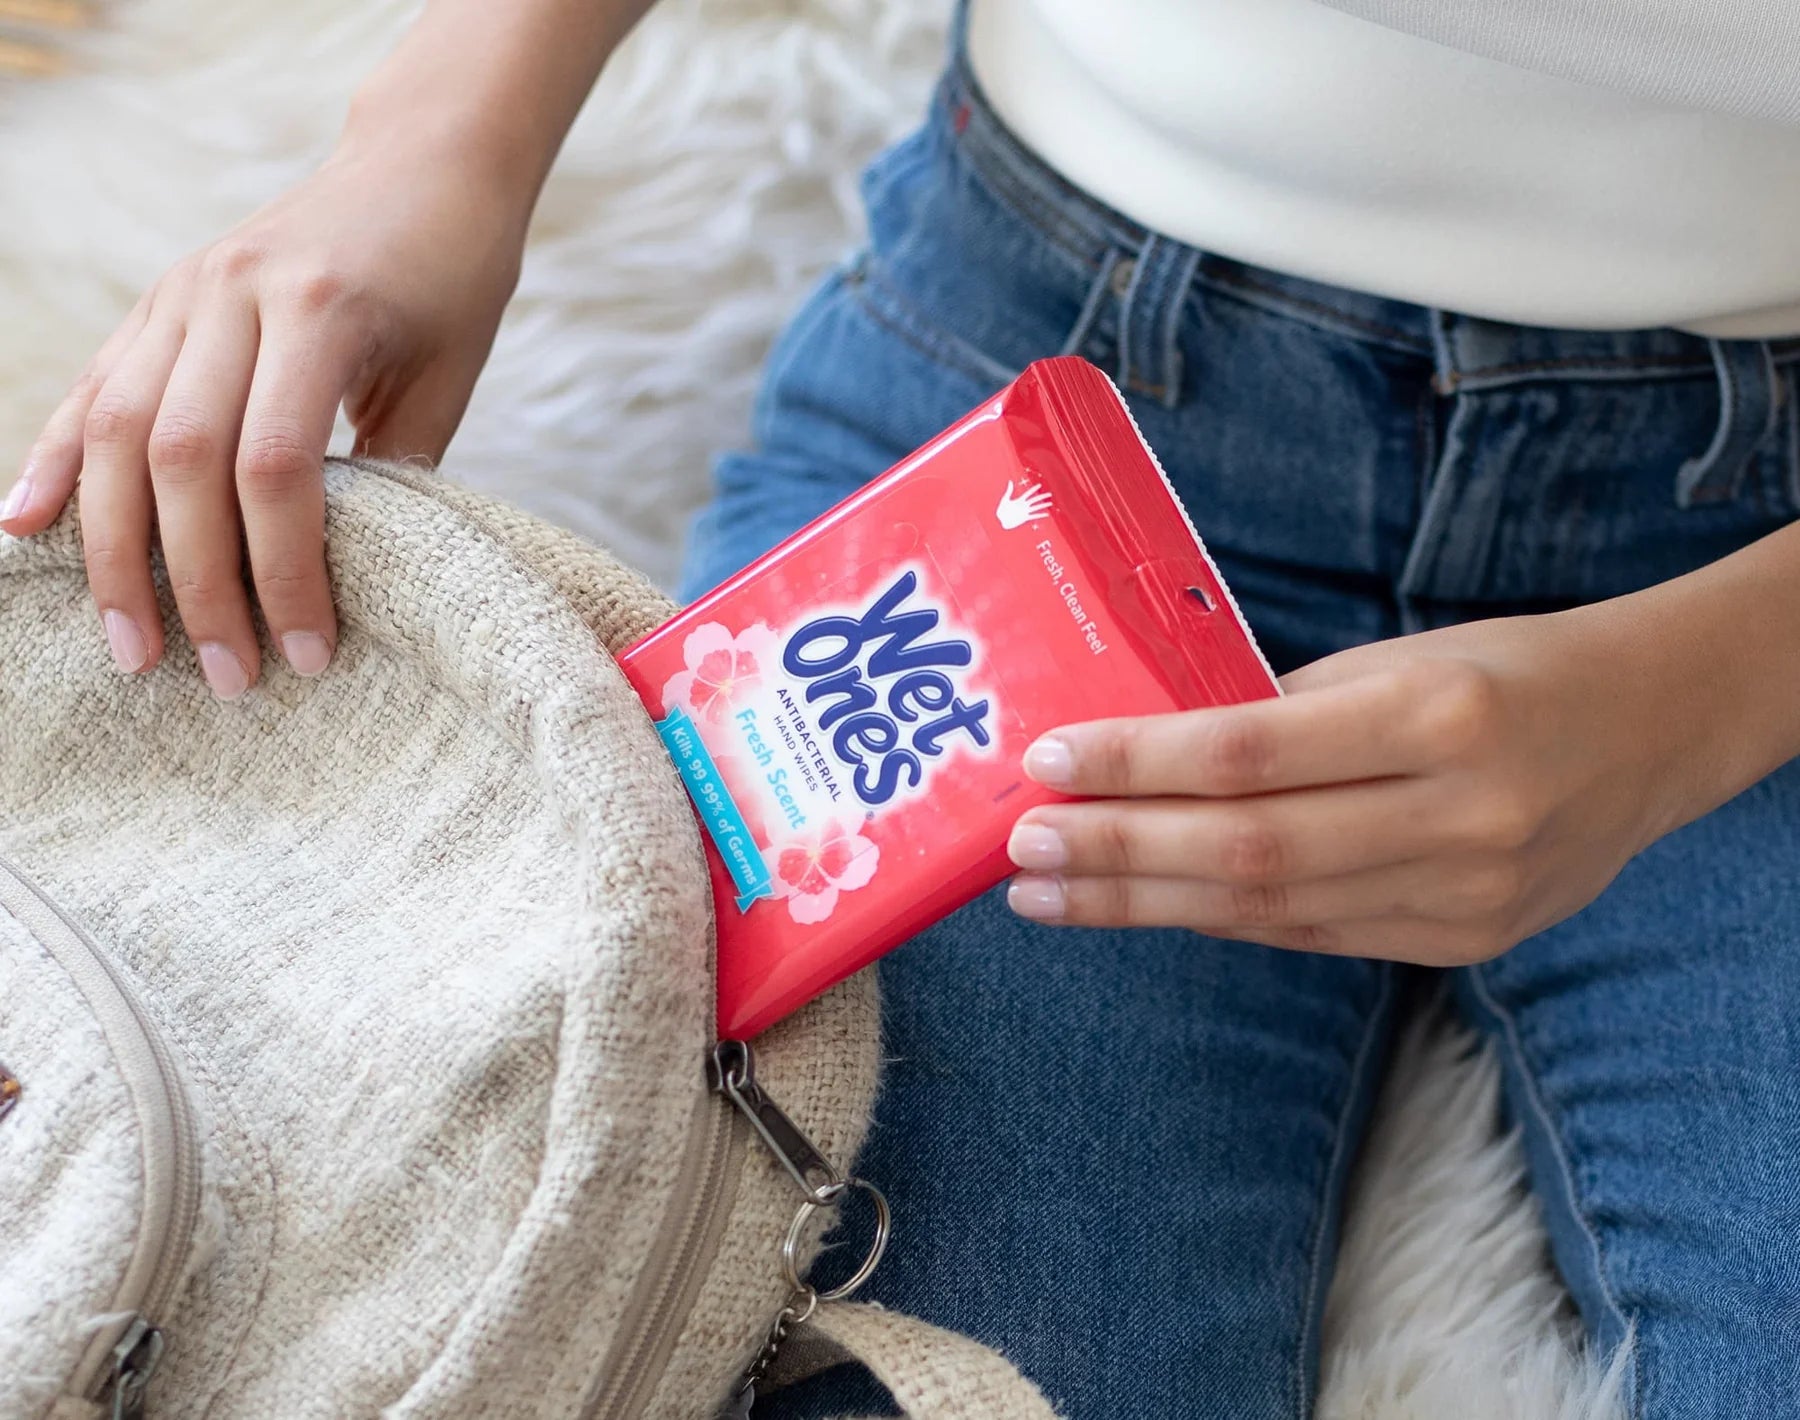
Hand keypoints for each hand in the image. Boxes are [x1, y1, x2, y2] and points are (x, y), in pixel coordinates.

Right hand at [0, 134, 526, 695]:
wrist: (424, 162)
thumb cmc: (454, 279)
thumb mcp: (448, 376)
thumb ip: (397, 472)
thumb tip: (341, 582)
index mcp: (319, 311)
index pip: (278, 467)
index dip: (286, 573)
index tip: (308, 655)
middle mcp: (233, 293)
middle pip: (183, 459)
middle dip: (193, 582)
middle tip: (220, 677)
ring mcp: (184, 291)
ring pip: (118, 429)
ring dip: (112, 550)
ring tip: (129, 645)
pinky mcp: (160, 299)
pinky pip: (94, 387)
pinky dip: (56, 460)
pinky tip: (24, 528)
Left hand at [1004, 608, 1706, 964]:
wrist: (1647, 733)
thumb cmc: (1505, 672)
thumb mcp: (1397, 660)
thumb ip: (1280, 710)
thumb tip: (1143, 749)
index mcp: (1438, 715)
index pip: (1251, 750)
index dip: (1138, 765)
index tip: (1049, 764)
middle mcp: (1457, 815)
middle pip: (1248, 849)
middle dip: (1117, 853)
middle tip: (1019, 851)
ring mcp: (1466, 894)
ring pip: (1268, 910)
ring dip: (1143, 904)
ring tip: (1049, 893)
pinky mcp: (1462, 941)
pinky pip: (1310, 936)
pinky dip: (1216, 920)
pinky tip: (1142, 906)